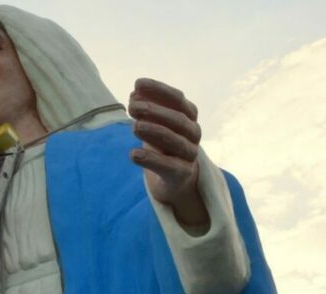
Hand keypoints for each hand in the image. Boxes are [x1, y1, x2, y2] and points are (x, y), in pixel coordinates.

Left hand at [128, 78, 209, 231]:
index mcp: (188, 116)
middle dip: (154, 111)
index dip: (159, 90)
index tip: (138, 84)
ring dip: (155, 131)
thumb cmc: (164, 144)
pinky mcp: (182, 174)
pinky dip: (151, 160)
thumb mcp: (154, 124)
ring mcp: (190, 154)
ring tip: (135, 126)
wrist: (175, 178)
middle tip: (132, 107)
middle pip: (178, 119)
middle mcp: (193, 133)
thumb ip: (146, 109)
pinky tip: (133, 154)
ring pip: (176, 141)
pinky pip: (169, 166)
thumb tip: (134, 94)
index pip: (177, 99)